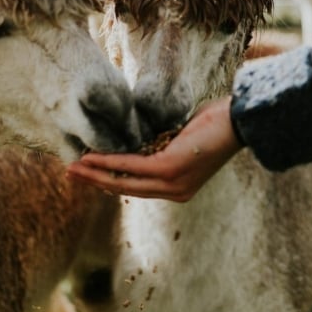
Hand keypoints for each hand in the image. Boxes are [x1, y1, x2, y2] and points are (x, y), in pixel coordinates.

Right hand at [66, 97, 242, 201]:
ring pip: (125, 181)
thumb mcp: (184, 140)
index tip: (90, 174)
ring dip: (96, 173)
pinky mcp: (170, 169)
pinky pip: (132, 167)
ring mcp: (173, 183)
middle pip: (126, 189)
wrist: (240, 120)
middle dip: (96, 181)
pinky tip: (92, 158)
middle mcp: (175, 191)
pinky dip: (109, 162)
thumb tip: (143, 142)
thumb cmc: (216, 124)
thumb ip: (164, 146)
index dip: (111, 181)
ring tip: (74, 167)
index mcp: (178, 187)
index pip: (138, 187)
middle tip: (72, 174)